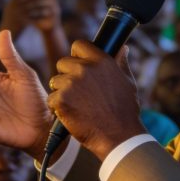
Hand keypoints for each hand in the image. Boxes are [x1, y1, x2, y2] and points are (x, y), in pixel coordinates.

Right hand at [0, 0, 61, 34]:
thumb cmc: (10, 19)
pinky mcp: (24, 22)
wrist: (5, 33)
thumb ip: (17, 0)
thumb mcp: (10, 8)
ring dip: (43, 5)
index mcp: (11, 2)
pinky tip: (47, 14)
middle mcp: (15, 7)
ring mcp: (19, 15)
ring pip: (35, 8)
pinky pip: (35, 17)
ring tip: (50, 3)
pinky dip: (41, 15)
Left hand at [48, 41, 145, 160]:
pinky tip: (71, 114)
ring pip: (55, 81)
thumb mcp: (127, 82)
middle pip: (62, 63)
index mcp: (102, 61)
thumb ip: (121, 62)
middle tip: (77, 91)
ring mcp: (72, 84)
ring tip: (76, 105)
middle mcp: (85, 69)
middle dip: (66, 75)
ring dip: (62, 91)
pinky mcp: (62, 100)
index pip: (79, 45)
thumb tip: (123, 48)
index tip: (78, 64)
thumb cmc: (125, 111)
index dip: (77, 55)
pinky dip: (58, 107)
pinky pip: (52, 98)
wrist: (118, 136)